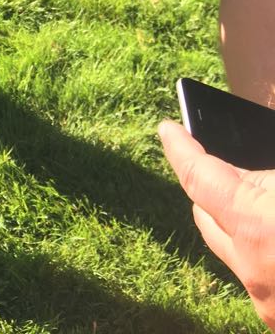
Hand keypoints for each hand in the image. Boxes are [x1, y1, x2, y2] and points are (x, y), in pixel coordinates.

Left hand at [160, 119, 274, 329]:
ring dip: (241, 224)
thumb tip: (261, 173)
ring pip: (235, 253)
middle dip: (209, 187)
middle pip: (205, 218)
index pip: (197, 176)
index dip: (179, 147)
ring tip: (263, 201)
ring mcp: (270, 304)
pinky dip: (268, 254)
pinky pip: (263, 279)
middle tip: (225, 162)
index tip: (167, 128)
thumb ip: (270, 175)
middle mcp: (254, 268)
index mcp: (255, 223)